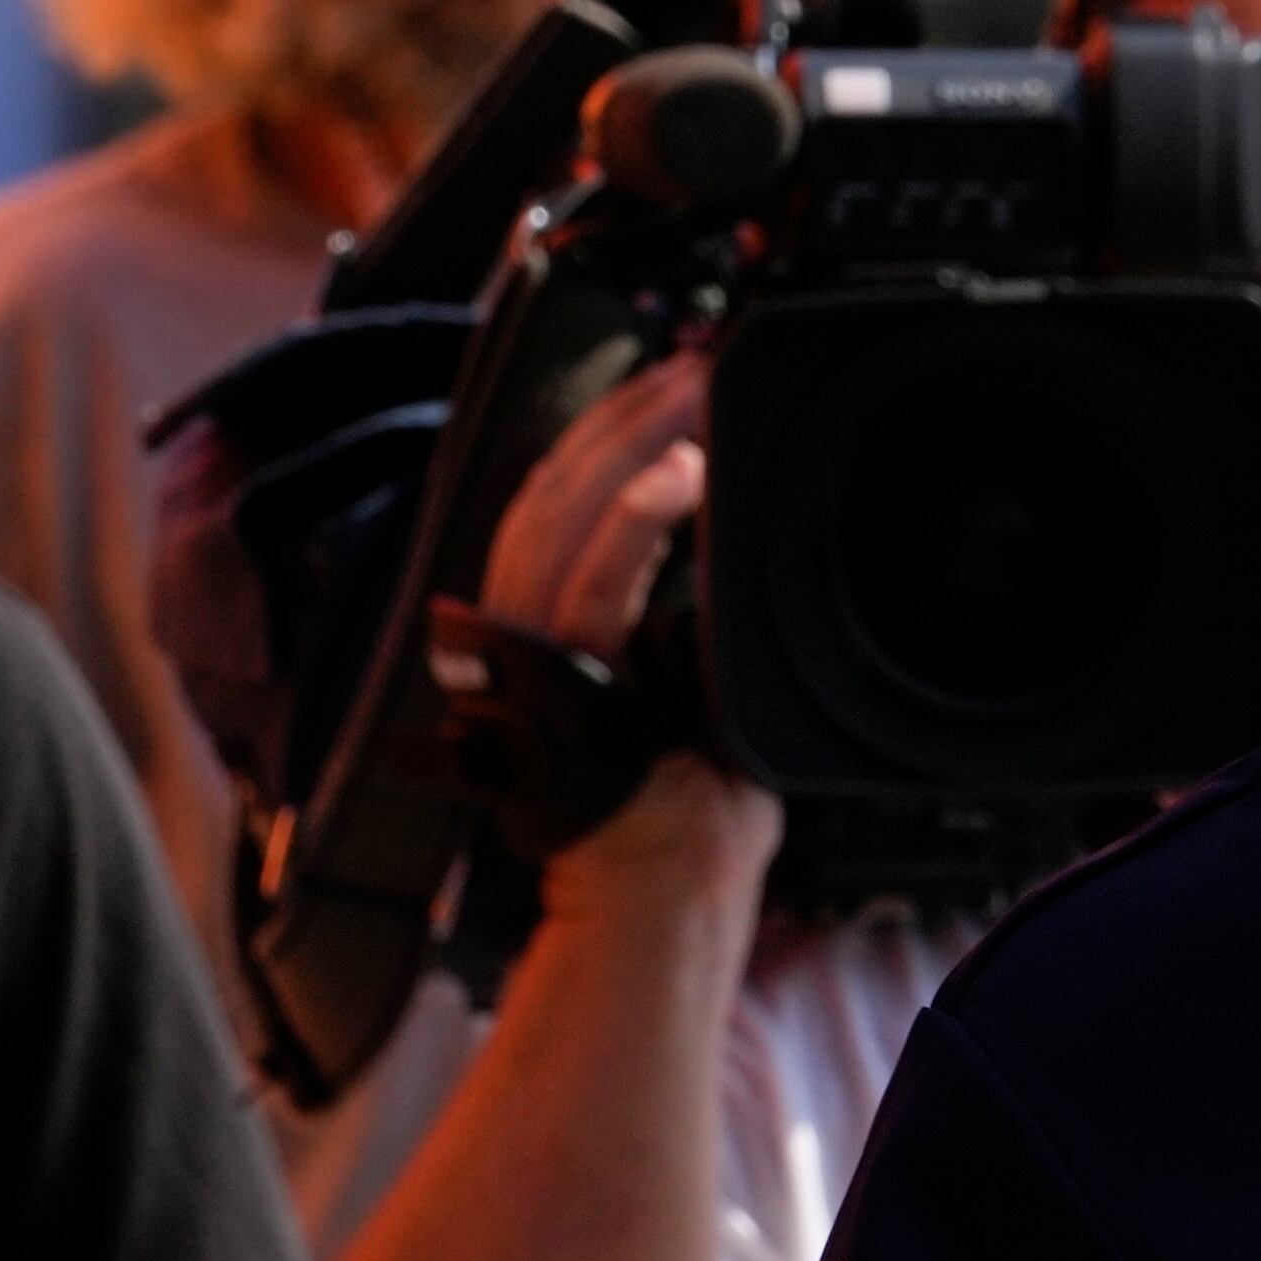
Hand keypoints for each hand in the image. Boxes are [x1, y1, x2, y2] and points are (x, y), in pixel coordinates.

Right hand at [477, 348, 777, 896]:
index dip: (605, 423)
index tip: (669, 371)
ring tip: (693, 389)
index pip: (555, 495)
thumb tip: (742, 544)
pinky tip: (680, 471)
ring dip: (633, 442)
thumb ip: (696, 616)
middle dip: (624, 411)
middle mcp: (519, 631)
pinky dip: (631, 522)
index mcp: (540, 623)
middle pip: (552, 485)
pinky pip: (590, 589)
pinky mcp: (566, 693)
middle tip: (697, 358)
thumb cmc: (681, 812)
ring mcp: (535, 660)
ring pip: (562, 518)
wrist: (656, 902)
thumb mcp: (692, 688)